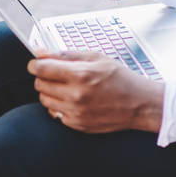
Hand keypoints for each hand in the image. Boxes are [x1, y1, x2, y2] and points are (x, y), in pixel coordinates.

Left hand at [28, 49, 163, 133]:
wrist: (140, 104)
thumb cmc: (121, 78)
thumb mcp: (97, 58)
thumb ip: (66, 55)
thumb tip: (41, 51)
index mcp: (81, 75)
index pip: (41, 69)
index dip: (35, 64)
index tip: (37, 63)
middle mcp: (76, 95)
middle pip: (39, 85)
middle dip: (44, 77)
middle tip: (57, 74)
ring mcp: (76, 113)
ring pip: (44, 100)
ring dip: (50, 92)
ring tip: (67, 87)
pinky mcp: (77, 125)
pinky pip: (54, 114)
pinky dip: (59, 106)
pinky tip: (73, 100)